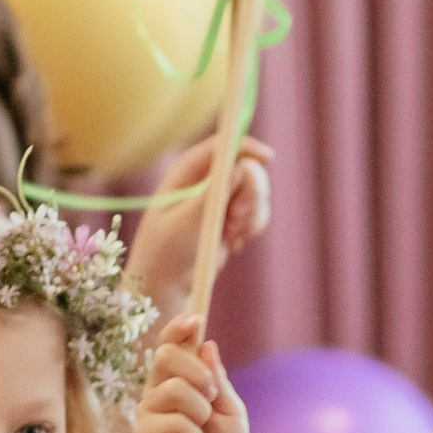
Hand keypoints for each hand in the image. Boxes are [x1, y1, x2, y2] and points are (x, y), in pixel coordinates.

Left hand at [126, 134, 274, 320]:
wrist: (168, 284)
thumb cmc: (166, 252)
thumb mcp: (187, 222)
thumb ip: (213, 195)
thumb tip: (240, 166)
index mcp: (187, 173)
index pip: (221, 148)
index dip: (245, 147)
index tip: (266, 158)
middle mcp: (206, 182)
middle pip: (247, 168)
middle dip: (251, 193)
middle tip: (237, 217)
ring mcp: (222, 201)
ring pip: (257, 194)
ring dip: (251, 215)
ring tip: (230, 236)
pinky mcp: (233, 220)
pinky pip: (257, 214)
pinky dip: (251, 228)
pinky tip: (232, 243)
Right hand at [134, 312, 250, 432]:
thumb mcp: (230, 411)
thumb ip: (218, 379)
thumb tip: (206, 344)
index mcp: (175, 385)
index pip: (169, 348)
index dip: (178, 330)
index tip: (195, 319)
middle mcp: (155, 395)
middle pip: (167, 358)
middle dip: (200, 375)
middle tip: (212, 402)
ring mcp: (147, 416)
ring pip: (175, 390)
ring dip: (201, 412)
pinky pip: (172, 421)